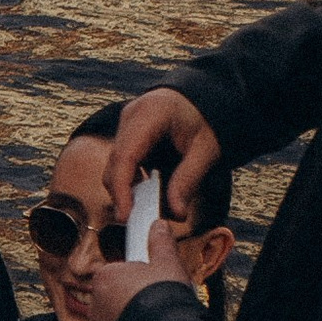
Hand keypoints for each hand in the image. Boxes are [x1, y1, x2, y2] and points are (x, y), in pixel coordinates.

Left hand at [87, 212, 189, 320]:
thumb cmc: (164, 301)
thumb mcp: (168, 266)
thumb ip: (161, 245)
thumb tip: (158, 226)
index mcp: (105, 279)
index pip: (120, 274)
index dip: (141, 280)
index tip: (155, 288)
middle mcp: (95, 307)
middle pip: (117, 301)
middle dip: (134, 304)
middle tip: (159, 308)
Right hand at [105, 88, 223, 229]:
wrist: (205, 98)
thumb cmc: (206, 120)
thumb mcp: (206, 150)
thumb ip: (188, 180)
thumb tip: (176, 214)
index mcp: (150, 114)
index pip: (125, 155)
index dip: (121, 188)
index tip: (125, 216)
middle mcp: (130, 116)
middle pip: (115, 163)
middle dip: (123, 195)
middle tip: (139, 222)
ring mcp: (126, 123)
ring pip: (115, 164)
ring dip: (128, 189)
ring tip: (149, 209)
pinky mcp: (128, 133)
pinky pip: (122, 161)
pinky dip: (132, 180)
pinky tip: (149, 193)